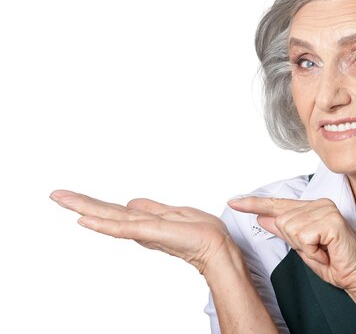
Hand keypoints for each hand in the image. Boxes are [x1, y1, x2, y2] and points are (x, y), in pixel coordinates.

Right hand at [50, 190, 232, 276]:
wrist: (216, 246)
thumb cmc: (199, 232)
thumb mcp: (172, 213)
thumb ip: (150, 210)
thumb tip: (130, 203)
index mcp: (143, 220)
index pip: (112, 210)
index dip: (92, 204)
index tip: (71, 197)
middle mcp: (139, 226)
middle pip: (104, 212)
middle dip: (79, 203)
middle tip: (54, 194)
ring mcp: (143, 230)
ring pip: (108, 217)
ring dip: (84, 208)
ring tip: (61, 200)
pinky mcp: (150, 233)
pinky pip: (123, 228)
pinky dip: (103, 225)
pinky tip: (85, 220)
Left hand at [228, 196, 355, 295]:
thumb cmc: (335, 263)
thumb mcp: (302, 248)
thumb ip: (284, 231)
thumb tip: (263, 217)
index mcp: (312, 208)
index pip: (278, 204)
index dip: (254, 204)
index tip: (234, 202)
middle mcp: (319, 204)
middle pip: (281, 221)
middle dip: (294, 242)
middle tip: (317, 250)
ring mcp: (326, 210)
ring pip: (290, 229)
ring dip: (305, 248)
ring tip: (323, 251)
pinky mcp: (331, 221)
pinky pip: (303, 237)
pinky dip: (313, 251)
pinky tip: (327, 251)